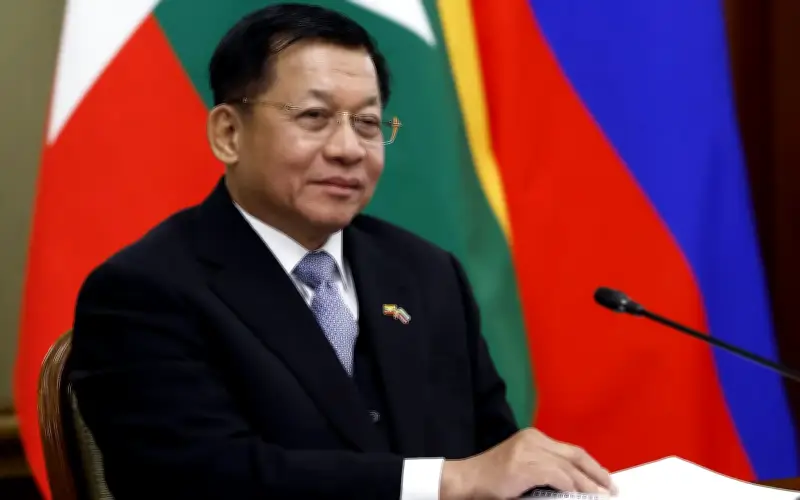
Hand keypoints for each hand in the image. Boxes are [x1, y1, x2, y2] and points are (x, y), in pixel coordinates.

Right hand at [439, 428, 615, 498]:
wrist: (466, 481)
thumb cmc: (492, 480)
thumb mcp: (523, 469)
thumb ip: (546, 470)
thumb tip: (575, 483)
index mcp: (533, 438)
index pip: (571, 451)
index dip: (591, 466)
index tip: (605, 479)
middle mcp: (533, 439)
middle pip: (575, 455)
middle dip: (596, 473)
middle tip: (610, 489)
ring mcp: (528, 451)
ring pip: (569, 467)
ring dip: (588, 485)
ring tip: (600, 496)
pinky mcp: (525, 465)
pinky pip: (557, 476)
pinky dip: (571, 486)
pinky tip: (578, 495)